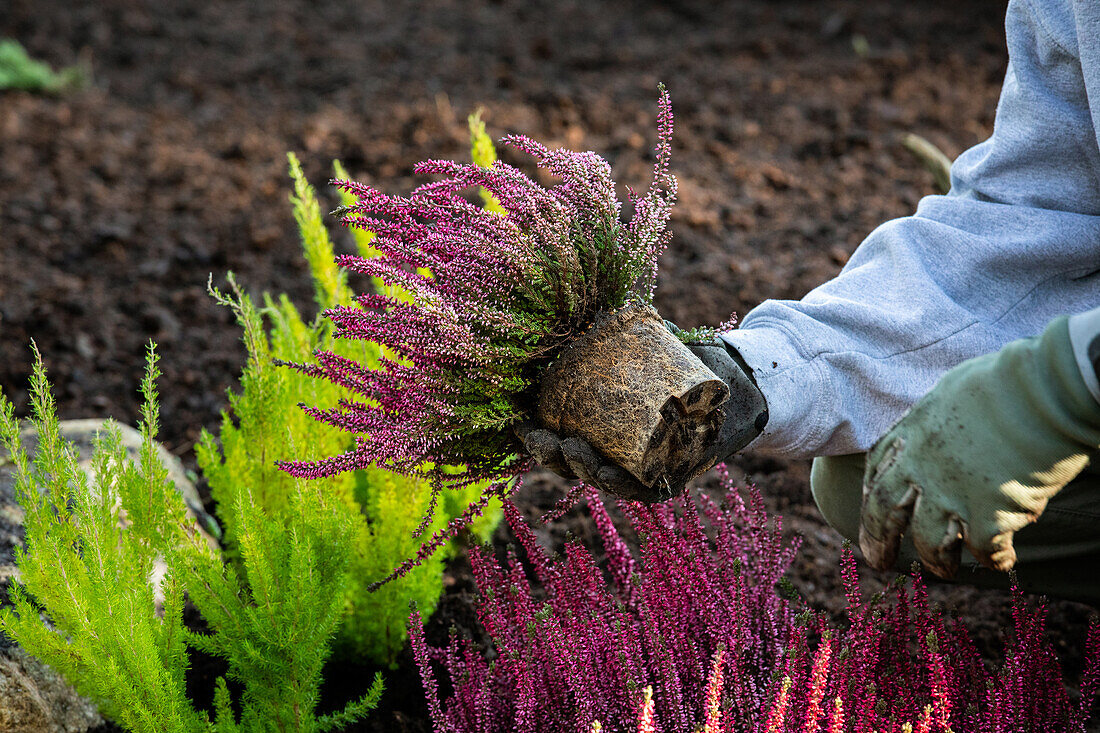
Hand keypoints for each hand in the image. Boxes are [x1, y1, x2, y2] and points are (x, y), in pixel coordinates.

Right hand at [518, 335, 767, 501]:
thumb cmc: (682, 368)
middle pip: (574, 463)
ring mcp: (639, 471)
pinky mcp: (666, 482)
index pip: (558, 439)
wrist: (734, 388)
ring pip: (601, 476)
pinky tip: (607, 474)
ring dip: (582, 468)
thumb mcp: (649, 349)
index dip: (535, 437)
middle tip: (545, 440)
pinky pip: (639, 487)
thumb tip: (597, 301)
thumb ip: (623, 330)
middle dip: (553, 456)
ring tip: (574, 450)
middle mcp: (614, 455)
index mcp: (598, 431)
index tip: (521, 426)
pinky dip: (621, 483)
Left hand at [859, 317, 1099, 577]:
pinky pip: (984, 551)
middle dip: (877, 538)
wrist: (1046, 390)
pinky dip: (993, 560)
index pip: (878, 468)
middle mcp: (922, 465)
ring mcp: (952, 493)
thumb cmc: (1009, 381)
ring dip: (935, 561)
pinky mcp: (989, 515)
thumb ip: (939, 417)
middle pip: (886, 510)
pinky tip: (1003, 560)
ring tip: (944, 571)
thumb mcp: (951, 391)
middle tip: (877, 560)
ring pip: (928, 542)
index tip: (870, 508)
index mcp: (912, 431)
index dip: (871, 493)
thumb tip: (944, 426)